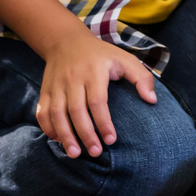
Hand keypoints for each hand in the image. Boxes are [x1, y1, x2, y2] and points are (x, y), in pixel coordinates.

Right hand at [36, 34, 159, 157]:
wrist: (66, 41)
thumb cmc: (101, 55)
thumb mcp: (126, 59)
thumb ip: (142, 78)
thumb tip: (152, 101)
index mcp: (94, 72)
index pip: (97, 101)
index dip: (103, 122)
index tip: (111, 140)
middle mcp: (73, 79)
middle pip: (76, 110)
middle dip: (85, 134)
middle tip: (95, 152)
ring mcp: (56, 86)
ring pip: (57, 114)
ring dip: (64, 135)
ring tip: (75, 154)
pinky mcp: (45, 91)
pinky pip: (42, 112)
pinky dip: (48, 128)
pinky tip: (59, 140)